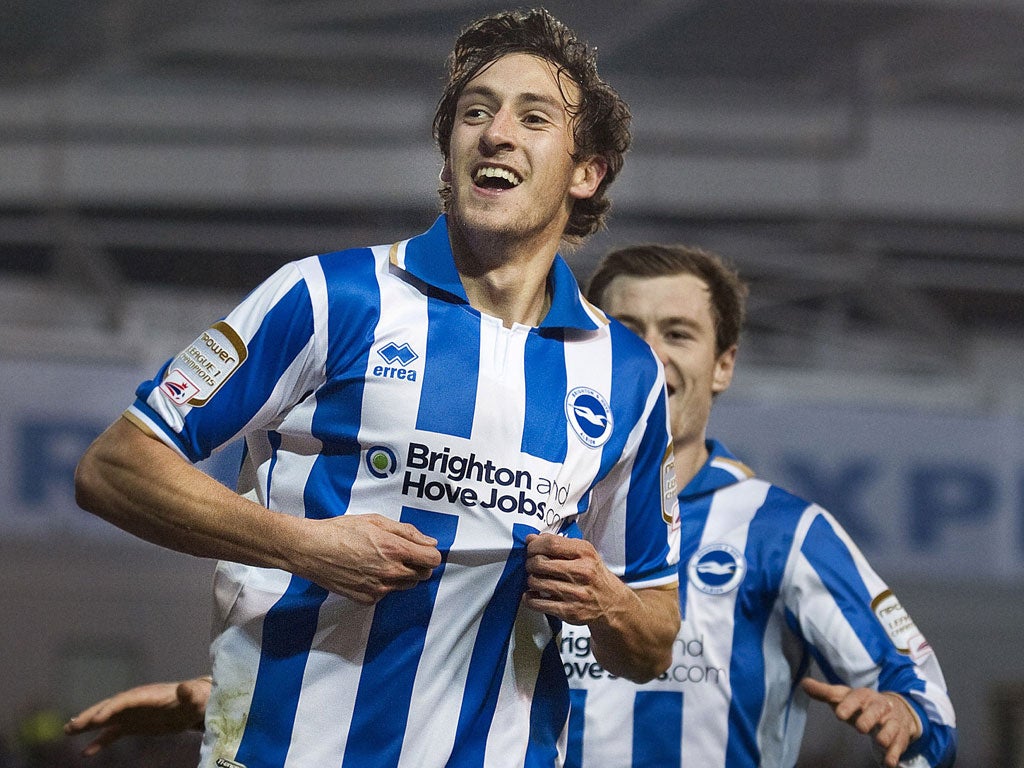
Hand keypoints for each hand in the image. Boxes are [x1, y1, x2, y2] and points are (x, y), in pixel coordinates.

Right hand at [64, 676, 210, 756]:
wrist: (198, 705)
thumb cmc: (199, 699)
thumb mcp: (197, 696)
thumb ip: (191, 693)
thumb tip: (186, 688)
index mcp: (149, 695)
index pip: (125, 700)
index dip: (111, 708)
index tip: (96, 720)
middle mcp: (136, 702)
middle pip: (109, 707)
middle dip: (91, 715)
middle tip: (72, 726)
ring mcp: (133, 714)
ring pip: (105, 719)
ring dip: (87, 725)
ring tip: (67, 730)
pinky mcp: (134, 725)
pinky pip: (112, 734)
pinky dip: (99, 742)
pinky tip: (85, 753)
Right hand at [299, 514, 441, 604]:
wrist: (311, 550)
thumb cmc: (341, 531)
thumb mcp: (376, 521)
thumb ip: (407, 532)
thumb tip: (429, 542)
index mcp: (394, 549)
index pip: (432, 560)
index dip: (430, 554)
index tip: (421, 550)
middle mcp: (390, 572)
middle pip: (423, 575)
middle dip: (417, 564)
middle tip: (400, 553)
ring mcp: (379, 589)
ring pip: (406, 586)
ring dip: (402, 575)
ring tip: (381, 561)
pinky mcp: (368, 599)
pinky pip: (387, 594)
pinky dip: (384, 584)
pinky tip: (367, 571)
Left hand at [522, 533, 624, 622]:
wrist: (613, 604)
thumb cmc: (595, 577)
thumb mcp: (584, 554)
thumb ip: (559, 544)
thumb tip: (531, 539)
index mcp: (585, 553)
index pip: (551, 543)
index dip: (535, 545)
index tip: (531, 548)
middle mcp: (582, 572)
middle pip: (540, 563)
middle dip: (530, 563)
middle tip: (532, 565)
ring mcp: (575, 593)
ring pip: (536, 582)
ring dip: (530, 580)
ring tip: (536, 579)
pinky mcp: (569, 611)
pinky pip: (537, 603)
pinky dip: (529, 598)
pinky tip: (533, 594)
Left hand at [801, 678, 921, 767]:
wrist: (895, 709)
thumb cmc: (862, 705)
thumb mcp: (844, 697)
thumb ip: (825, 692)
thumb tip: (804, 683)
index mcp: (864, 695)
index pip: (857, 696)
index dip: (848, 704)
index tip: (839, 714)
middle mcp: (880, 707)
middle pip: (877, 710)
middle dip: (869, 719)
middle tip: (860, 727)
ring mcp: (892, 722)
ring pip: (892, 727)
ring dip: (886, 735)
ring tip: (880, 741)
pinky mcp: (900, 736)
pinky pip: (899, 745)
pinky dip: (894, 754)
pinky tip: (888, 762)